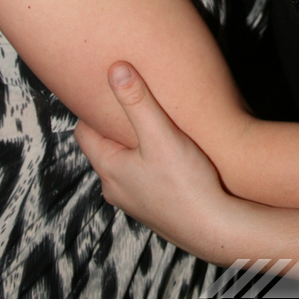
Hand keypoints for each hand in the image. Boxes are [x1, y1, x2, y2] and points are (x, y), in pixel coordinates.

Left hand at [74, 61, 232, 254]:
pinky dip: (148, 164)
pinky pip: (141, 179)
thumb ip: (137, 101)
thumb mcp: (160, 134)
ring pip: (124, 165)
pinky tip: (170, 157)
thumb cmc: (186, 183)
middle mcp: (115, 189)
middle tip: (132, 105)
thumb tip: (115, 69)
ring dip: (134, 147)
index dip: (92, 110)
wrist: (214, 229)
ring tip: (152, 128)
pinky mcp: (154, 209)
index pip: (84, 133)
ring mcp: (133, 202)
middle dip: (114, 127)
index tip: (105, 93)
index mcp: (109, 169)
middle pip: (104, 149)